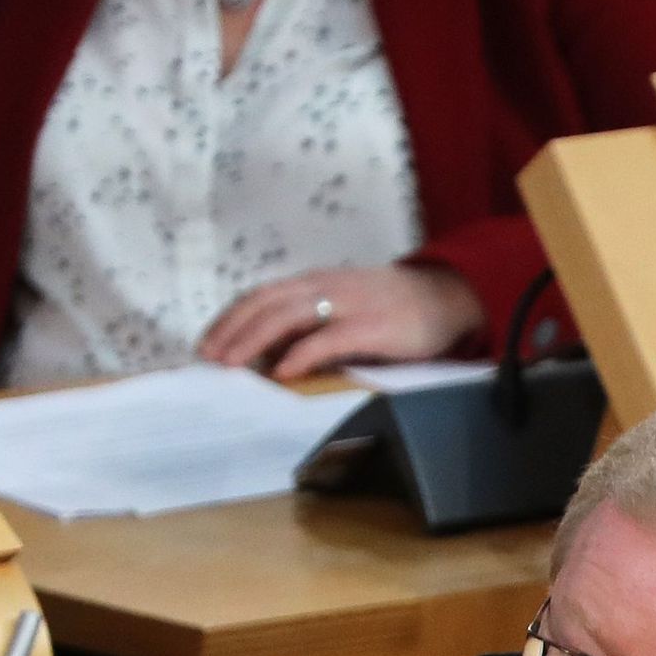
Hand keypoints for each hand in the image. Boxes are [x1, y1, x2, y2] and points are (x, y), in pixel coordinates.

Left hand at [195, 263, 480, 380]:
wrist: (447, 297)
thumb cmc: (394, 308)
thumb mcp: (346, 307)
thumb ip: (313, 323)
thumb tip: (275, 353)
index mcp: (314, 283)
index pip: (260, 297)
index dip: (230, 319)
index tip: (208, 343)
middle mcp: (323, 287)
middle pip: (264, 304)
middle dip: (232, 331)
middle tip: (209, 358)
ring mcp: (346, 305)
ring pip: (286, 318)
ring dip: (253, 341)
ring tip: (233, 365)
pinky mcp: (371, 327)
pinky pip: (326, 340)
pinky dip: (300, 355)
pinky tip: (283, 372)